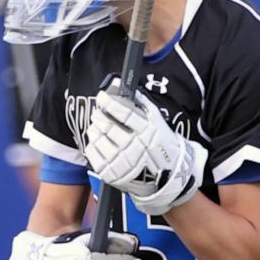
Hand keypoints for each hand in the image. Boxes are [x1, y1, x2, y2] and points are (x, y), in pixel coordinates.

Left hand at [86, 86, 206, 216]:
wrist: (167, 176)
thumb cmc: (161, 144)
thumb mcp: (157, 121)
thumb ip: (140, 102)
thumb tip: (119, 84)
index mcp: (147, 132)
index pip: (124, 114)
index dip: (110, 103)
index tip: (102, 97)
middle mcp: (134, 148)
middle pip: (108, 126)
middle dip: (99, 116)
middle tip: (99, 113)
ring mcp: (122, 163)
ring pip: (98, 138)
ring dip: (95, 129)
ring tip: (99, 127)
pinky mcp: (112, 174)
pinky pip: (93, 154)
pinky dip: (93, 144)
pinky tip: (99, 142)